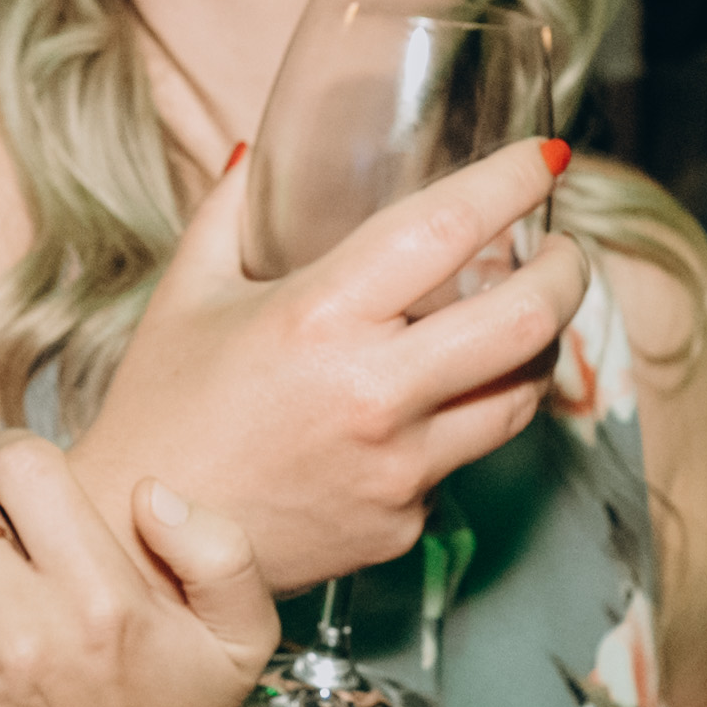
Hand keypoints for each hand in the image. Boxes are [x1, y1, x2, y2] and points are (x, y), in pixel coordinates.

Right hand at [73, 137, 589, 597]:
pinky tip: (435, 402)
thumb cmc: (159, 414)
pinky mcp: (404, 524)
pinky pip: (461, 459)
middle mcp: (374, 393)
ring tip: (524, 318)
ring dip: (537, 349)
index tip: (545, 159)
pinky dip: (459, 421)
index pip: (449, 229)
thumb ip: (230, 212)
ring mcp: (399, 468)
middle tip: (562, 251)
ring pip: (520, 396)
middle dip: (568, 273)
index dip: (512, 182)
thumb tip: (263, 151)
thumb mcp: (187, 293)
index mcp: (319, 318)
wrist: (139, 554)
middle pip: (527, 320)